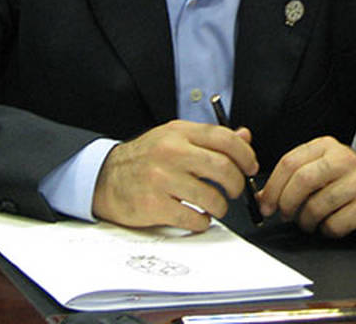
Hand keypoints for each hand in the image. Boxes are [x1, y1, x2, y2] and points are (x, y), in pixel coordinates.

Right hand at [91, 119, 258, 230]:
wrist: (104, 178)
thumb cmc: (144, 159)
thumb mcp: (175, 138)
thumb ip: (209, 138)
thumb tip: (245, 136)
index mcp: (179, 132)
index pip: (225, 138)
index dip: (246, 155)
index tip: (251, 167)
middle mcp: (171, 152)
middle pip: (223, 168)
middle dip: (237, 184)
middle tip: (235, 191)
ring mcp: (161, 178)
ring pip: (212, 197)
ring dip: (221, 207)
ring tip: (215, 206)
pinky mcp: (153, 204)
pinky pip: (193, 218)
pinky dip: (202, 222)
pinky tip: (197, 217)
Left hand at [257, 136, 355, 236]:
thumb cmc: (346, 180)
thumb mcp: (319, 168)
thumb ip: (291, 178)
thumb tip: (261, 197)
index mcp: (326, 146)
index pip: (290, 162)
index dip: (272, 187)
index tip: (265, 204)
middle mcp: (344, 159)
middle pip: (302, 181)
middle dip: (287, 204)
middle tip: (285, 214)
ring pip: (316, 207)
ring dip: (306, 221)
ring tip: (310, 220)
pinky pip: (335, 225)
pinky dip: (327, 230)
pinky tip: (332, 223)